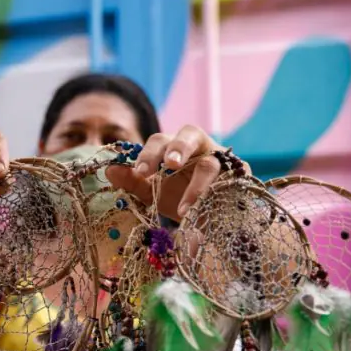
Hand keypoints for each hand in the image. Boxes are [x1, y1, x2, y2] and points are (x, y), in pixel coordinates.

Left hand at [105, 125, 249, 220]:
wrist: (210, 216)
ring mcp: (222, 160)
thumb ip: (133, 181)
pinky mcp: (241, 177)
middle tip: (170, 165)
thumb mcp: (153, 191)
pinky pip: (230, 185)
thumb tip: (109, 170)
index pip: (160, 140)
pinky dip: (216, 201)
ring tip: (183, 210)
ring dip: (196, 186)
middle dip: (179, 148)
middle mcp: (199, 146)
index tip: (140, 173)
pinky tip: (205, 215)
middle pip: (190, 134)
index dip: (149, 154)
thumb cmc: (179, 195)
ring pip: (211, 164)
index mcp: (174, 145)